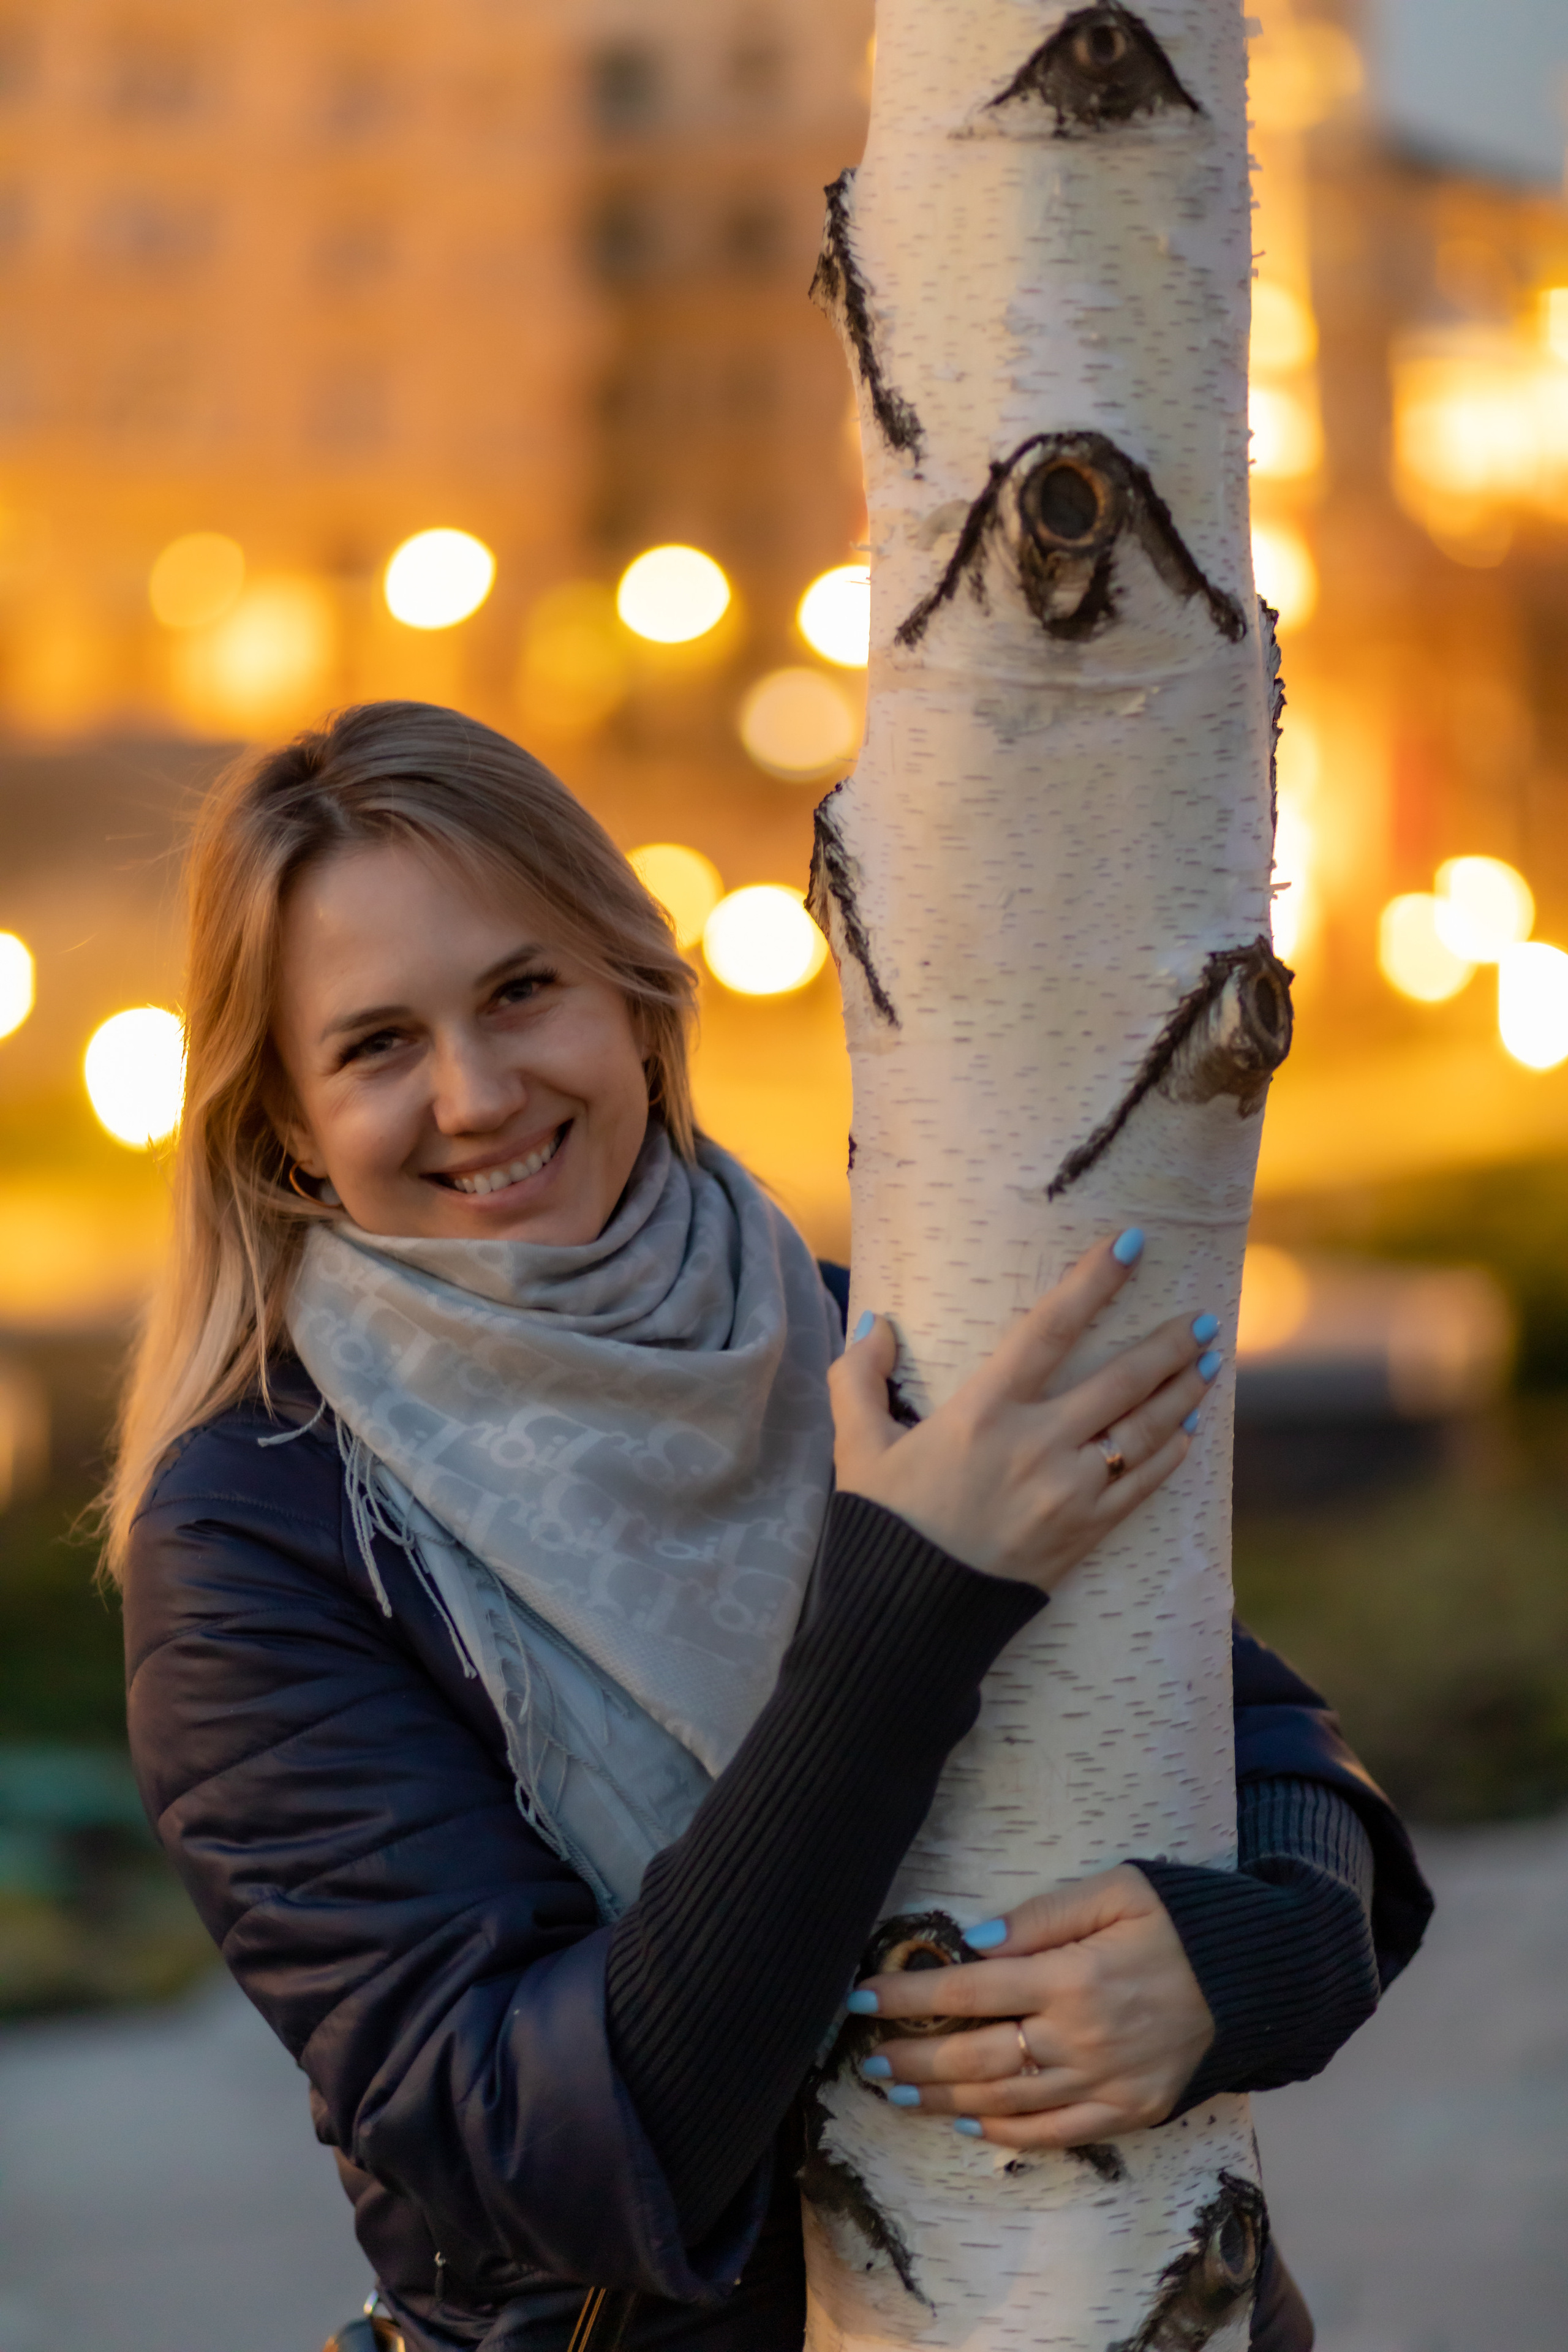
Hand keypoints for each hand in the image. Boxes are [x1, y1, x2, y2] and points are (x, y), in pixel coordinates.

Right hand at [829, 1234, 1218, 1592]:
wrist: (909, 1616)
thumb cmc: (886, 1524)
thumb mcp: (859, 1447)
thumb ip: (860, 1379)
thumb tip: (875, 1323)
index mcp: (982, 1412)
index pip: (1048, 1329)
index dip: (1092, 1282)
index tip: (1129, 1245)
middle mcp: (1035, 1446)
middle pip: (1120, 1379)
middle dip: (1168, 1343)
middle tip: (1201, 1316)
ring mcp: (1068, 1492)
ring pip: (1142, 1429)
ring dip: (1182, 1392)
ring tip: (1211, 1362)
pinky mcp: (1084, 1533)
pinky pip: (1142, 1484)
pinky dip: (1170, 1453)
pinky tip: (1189, 1432)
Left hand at [854, 1867, 1213, 2148]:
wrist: (1263, 1979)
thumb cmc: (1184, 1919)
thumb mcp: (1120, 1888)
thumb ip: (1043, 1916)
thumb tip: (974, 1943)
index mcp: (1074, 1978)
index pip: (968, 1992)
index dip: (906, 1994)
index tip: (858, 1995)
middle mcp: (1083, 2040)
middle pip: (974, 2057)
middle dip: (911, 2057)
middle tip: (865, 2054)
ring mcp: (1106, 2086)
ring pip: (1003, 2102)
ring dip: (940, 2099)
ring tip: (893, 2090)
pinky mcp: (1129, 2114)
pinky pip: (1052, 2135)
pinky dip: (1001, 2133)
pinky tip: (963, 2123)